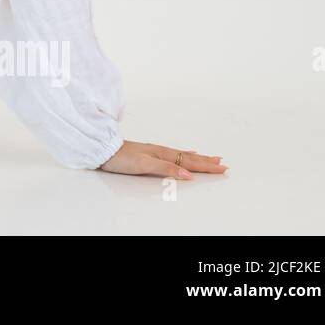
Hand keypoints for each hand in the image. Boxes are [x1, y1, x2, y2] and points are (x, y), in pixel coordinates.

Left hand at [97, 140, 227, 179]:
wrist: (102, 150)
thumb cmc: (121, 157)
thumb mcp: (144, 164)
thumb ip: (166, 168)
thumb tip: (188, 174)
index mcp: (162, 154)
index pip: (189, 161)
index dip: (205, 165)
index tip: (221, 167)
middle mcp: (161, 151)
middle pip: (188, 157)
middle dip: (206, 161)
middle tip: (222, 164)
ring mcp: (155, 152)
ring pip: (182, 155)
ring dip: (197, 158)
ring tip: (210, 158)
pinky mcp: (149, 154)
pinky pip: (173, 154)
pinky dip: (183, 155)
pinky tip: (185, 154)